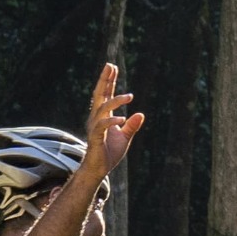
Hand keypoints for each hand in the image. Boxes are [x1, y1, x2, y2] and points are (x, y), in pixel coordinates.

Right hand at [80, 62, 146, 176]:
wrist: (99, 169)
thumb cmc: (109, 153)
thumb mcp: (125, 137)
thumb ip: (132, 126)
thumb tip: (141, 114)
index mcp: (103, 116)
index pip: (105, 95)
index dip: (109, 81)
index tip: (112, 67)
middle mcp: (96, 118)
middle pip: (99, 95)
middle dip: (105, 80)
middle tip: (110, 66)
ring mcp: (94, 127)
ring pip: (102, 108)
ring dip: (115, 101)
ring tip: (129, 96)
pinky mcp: (95, 137)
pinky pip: (102, 126)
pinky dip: (112, 121)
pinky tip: (122, 118)